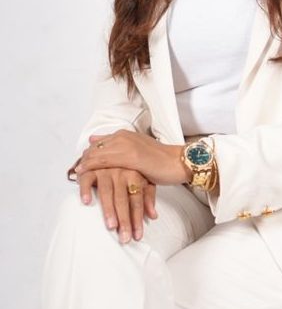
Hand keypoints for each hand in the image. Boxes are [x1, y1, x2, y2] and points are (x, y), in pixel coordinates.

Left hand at [74, 130, 190, 185]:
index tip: (81, 164)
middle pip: (96, 147)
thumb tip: (96, 142)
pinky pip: (105, 161)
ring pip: (98, 154)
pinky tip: (84, 174)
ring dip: (86, 164)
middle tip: (76, 171)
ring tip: (77, 174)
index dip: (89, 154)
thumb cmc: (160, 161)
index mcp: (125, 134)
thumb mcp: (138, 150)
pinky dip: (92, 167)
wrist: (178, 163)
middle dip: (85, 159)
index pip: (100, 143)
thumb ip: (120, 147)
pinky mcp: (131, 157)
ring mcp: (127, 146)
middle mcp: (124, 137)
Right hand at [77, 167, 156, 242]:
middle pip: (123, 199)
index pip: (137, 200)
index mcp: (134, 174)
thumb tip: (153, 216)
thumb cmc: (132, 166)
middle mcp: (120, 172)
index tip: (137, 235)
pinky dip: (86, 189)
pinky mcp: (91, 168)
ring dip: (108, 210)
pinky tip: (86, 202)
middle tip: (124, 238)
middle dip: (125, 220)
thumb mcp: (145, 178)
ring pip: (106, 192)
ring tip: (111, 226)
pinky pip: (87, 179)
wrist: (118, 144)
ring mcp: (105, 170)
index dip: (138, 218)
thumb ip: (148, 196)